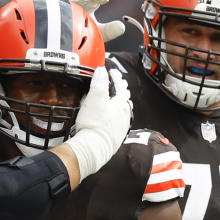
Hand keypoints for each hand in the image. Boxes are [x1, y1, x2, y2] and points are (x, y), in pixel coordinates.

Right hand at [54, 0, 125, 41]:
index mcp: (88, 5)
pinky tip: (67, 2)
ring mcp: (64, 5)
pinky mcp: (52, 8)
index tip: (105, 0)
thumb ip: (109, 31)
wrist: (62, 48)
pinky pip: (55, 2)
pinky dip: (61, 1)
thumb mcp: (97, 33)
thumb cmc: (80, 37)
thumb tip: (122, 27)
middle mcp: (76, 3)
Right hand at [65, 67, 131, 181]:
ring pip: (122, 110)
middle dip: (120, 89)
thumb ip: (99, 82)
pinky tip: (108, 118)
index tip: (111, 72)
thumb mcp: (95, 98)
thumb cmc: (95, 125)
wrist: (94, 148)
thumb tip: (102, 71)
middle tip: (115, 84)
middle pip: (124, 98)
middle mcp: (124, 115)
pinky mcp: (115, 136)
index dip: (115, 77)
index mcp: (121, 104)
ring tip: (113, 100)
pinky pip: (117, 121)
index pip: (120, 85)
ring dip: (118, 103)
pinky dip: (114, 115)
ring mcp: (121, 126)